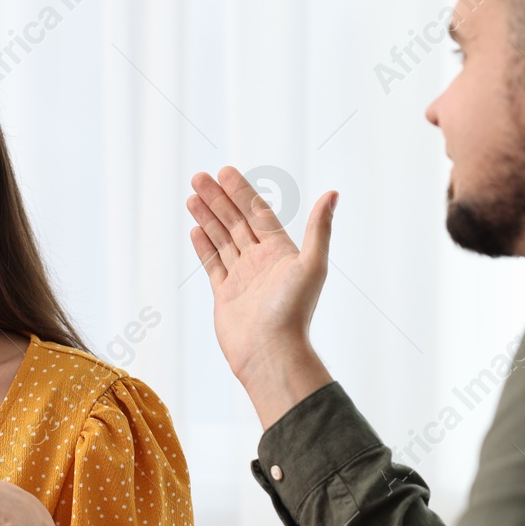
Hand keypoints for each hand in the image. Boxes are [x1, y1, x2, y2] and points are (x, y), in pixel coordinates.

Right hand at [187, 168, 337, 425]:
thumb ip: (319, 228)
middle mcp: (261, 261)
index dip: (240, 192)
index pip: (257, 213)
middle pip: (235, 222)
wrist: (271, 353)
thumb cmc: (294, 311)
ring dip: (207, 217)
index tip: (224, 172)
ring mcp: (242, 278)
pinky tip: (195, 229)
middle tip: (198, 177)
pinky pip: (213, 265)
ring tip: (191, 197)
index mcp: (280, 251)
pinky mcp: (225, 295)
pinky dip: (204, 246)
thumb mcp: (312, 264)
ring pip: (222, 240)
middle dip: (217, 199)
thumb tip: (333, 193)